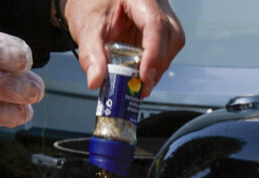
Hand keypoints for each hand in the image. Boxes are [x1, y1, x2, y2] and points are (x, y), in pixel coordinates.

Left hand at [61, 0, 183, 95]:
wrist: (90, 1)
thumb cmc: (90, 5)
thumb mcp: (86, 28)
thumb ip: (91, 55)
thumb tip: (96, 80)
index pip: (156, 25)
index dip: (154, 54)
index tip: (144, 76)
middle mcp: (156, 5)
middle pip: (172, 37)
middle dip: (158, 65)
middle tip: (141, 87)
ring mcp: (161, 16)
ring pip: (172, 45)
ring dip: (157, 69)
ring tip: (138, 84)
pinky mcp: (159, 30)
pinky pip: (165, 49)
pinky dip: (153, 66)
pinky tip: (139, 75)